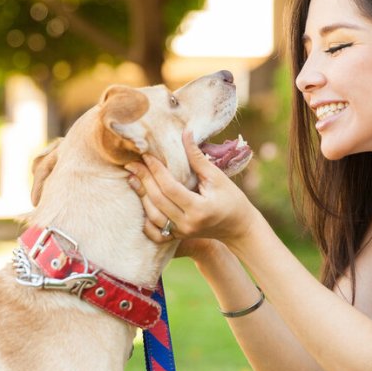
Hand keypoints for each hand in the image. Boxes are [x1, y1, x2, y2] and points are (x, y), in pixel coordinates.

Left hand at [126, 131, 255, 247]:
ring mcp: (182, 233)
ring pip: (153, 216)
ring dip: (141, 196)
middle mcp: (188, 223)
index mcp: (199, 208)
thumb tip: (185, 133)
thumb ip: (197, 157)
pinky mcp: (179, 237)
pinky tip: (141, 204)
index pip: (170, 187)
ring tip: (132, 178)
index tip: (147, 155)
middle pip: (158, 201)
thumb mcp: (217, 177)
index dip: (156, 170)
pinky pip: (156, 233)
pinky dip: (146, 221)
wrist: (239, 227)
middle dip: (144, 180)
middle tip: (132, 164)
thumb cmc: (232, 199)